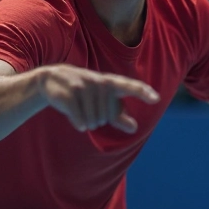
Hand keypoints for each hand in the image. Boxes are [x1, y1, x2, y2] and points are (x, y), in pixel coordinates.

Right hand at [38, 64, 159, 132]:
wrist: (51, 80)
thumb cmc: (82, 93)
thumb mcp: (100, 102)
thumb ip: (118, 115)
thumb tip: (135, 128)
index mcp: (109, 82)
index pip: (129, 86)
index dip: (143, 92)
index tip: (156, 98)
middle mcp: (98, 82)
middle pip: (106, 117)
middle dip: (97, 119)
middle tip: (86, 107)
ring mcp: (83, 87)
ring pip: (94, 122)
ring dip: (87, 122)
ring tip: (80, 109)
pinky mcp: (69, 95)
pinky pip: (81, 122)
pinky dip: (78, 124)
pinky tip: (75, 118)